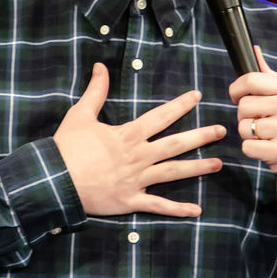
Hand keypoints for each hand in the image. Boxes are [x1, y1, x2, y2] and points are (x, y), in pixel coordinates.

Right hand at [55, 63, 225, 216]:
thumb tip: (100, 66)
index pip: (160, 117)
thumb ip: (95, 91)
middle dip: (200, 136)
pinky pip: (158, 206)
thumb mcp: (81, 115)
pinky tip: (196, 210)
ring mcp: (136, 180)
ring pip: (173, 173)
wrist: (55, 180)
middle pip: (175, 144)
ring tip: (219, 164)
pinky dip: (177, 210)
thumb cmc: (66, 147)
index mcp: (128, 135)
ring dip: (197, 168)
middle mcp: (138, 156)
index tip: (197, 97)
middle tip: (222, 130)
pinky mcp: (130, 200)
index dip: (180, 105)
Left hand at [229, 46, 276, 198]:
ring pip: (243, 127)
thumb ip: (268, 75)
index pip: (251, 80)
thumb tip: (254, 51)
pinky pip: (247, 147)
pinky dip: (253, 150)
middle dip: (246, 117)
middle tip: (262, 123)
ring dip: (249, 135)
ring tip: (268, 136)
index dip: (237, 89)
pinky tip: (268, 149)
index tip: (238, 97)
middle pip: (243, 106)